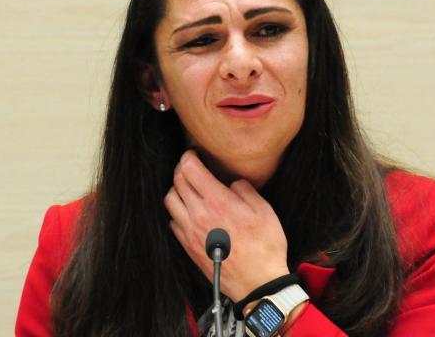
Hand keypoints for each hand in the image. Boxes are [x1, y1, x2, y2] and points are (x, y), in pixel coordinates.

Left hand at [164, 150, 289, 300]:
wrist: (257, 282)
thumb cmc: (265, 246)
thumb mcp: (264, 209)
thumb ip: (244, 189)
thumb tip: (232, 183)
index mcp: (217, 201)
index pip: (189, 169)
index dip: (189, 156)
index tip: (194, 153)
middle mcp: (198, 214)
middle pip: (177, 181)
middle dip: (182, 169)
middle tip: (192, 167)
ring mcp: (190, 231)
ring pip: (170, 200)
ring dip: (177, 189)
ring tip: (189, 189)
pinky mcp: (187, 246)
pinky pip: (173, 221)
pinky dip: (178, 212)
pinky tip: (191, 212)